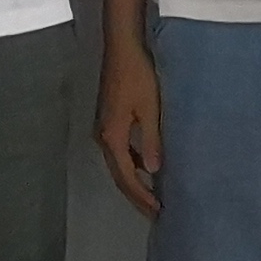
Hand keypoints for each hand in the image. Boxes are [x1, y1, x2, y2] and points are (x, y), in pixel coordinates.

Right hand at [95, 33, 163, 217]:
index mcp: (111, 137)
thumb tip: (152, 172)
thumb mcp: (150, 108)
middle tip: (154, 212)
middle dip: (136, 195)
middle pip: (119, 175)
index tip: (157, 211)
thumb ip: (150, 140)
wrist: (122, 48)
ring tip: (152, 195)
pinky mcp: (108, 120)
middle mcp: (102, 137)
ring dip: (133, 180)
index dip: (141, 196)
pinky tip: (145, 166)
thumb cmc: (139, 75)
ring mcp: (102, 128)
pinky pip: (119, 151)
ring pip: (118, 164)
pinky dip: (131, 164)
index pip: (126, 177)